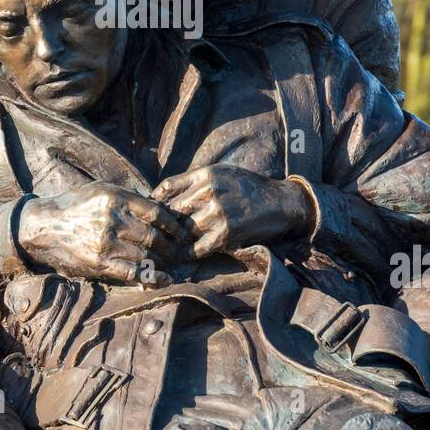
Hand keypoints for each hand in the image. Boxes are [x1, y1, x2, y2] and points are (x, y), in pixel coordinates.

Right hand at [17, 183, 185, 285]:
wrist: (44, 226)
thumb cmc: (76, 205)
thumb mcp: (101, 190)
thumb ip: (129, 197)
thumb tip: (160, 207)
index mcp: (115, 198)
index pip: (155, 212)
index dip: (173, 224)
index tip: (182, 231)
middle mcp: (112, 219)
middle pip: (153, 236)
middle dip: (171, 245)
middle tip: (182, 250)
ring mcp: (105, 242)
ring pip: (145, 254)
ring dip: (163, 261)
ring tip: (173, 263)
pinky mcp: (99, 262)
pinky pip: (132, 272)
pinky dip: (152, 277)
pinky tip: (165, 279)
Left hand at [151, 165, 313, 260]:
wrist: (280, 202)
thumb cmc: (248, 187)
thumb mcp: (222, 173)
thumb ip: (196, 181)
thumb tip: (166, 193)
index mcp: (205, 174)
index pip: (167, 187)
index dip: (154, 202)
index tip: (149, 213)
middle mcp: (209, 191)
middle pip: (171, 211)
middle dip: (163, 225)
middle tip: (152, 236)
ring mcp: (217, 213)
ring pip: (183, 231)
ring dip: (175, 242)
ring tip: (164, 250)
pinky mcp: (226, 233)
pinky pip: (198, 248)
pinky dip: (189, 254)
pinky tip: (184, 257)